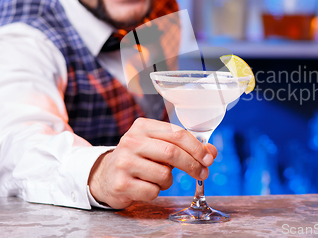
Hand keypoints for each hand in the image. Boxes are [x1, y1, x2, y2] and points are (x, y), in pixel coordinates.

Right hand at [88, 117, 216, 208]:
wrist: (106, 175)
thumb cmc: (140, 158)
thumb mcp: (159, 145)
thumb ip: (185, 146)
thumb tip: (211, 152)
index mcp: (143, 126)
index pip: (177, 134)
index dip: (196, 147)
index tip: (208, 158)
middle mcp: (131, 141)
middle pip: (172, 153)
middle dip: (192, 165)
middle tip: (202, 173)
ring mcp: (124, 162)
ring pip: (164, 174)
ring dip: (169, 180)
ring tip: (159, 177)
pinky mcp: (121, 183)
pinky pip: (153, 191)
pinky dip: (156, 191)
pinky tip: (146, 185)